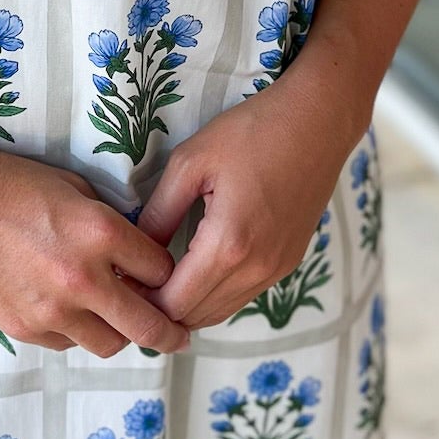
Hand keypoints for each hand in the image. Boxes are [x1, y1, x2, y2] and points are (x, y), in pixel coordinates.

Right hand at [0, 147, 188, 358]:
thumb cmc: (9, 183)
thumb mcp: (73, 188)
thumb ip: (109, 225)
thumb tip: (135, 256)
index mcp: (101, 233)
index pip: (162, 269)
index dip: (166, 271)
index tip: (163, 273)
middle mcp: (82, 278)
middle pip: (148, 325)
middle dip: (170, 332)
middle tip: (180, 335)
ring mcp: (51, 310)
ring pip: (110, 344)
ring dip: (120, 333)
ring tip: (118, 321)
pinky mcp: (24, 328)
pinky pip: (68, 344)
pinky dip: (77, 332)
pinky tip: (71, 312)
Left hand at [137, 78, 357, 328]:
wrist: (319, 121)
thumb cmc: (252, 132)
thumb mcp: (190, 163)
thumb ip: (160, 212)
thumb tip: (135, 248)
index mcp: (228, 245)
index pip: (175, 303)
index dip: (141, 300)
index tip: (120, 281)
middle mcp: (256, 268)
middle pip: (196, 317)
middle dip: (160, 308)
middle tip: (133, 282)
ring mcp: (276, 269)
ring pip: (221, 312)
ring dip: (188, 305)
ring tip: (159, 279)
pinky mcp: (288, 262)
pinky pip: (242, 295)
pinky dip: (214, 294)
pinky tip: (194, 269)